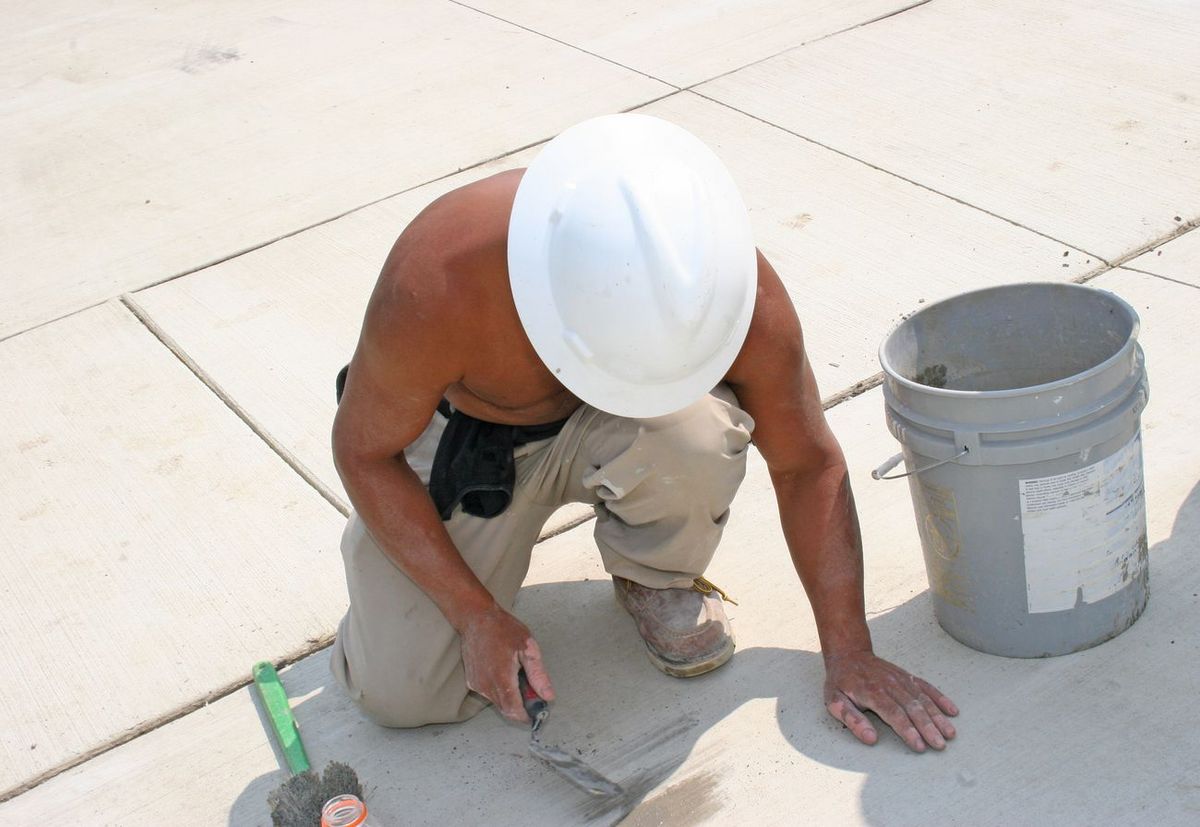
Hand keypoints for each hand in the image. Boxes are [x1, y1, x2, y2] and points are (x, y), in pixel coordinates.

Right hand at [458, 604, 554, 722]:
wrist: (476, 619)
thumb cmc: (503, 629)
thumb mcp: (528, 647)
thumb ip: (538, 675)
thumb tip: (548, 696)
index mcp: (502, 677)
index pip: (514, 710)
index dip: (527, 715)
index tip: (537, 712)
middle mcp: (486, 685)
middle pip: (506, 709)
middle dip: (521, 708)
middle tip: (532, 694)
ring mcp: (477, 684)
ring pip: (497, 703)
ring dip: (510, 699)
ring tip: (518, 677)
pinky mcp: (471, 681)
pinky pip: (489, 694)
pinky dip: (500, 691)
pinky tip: (505, 673)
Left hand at [823, 651, 957, 751]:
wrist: (849, 654)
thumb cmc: (841, 682)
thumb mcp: (834, 701)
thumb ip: (851, 719)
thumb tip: (870, 738)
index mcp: (871, 691)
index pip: (893, 713)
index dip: (907, 730)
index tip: (920, 746)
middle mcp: (890, 684)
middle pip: (912, 708)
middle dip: (928, 727)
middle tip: (940, 745)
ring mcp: (900, 679)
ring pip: (923, 699)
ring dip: (937, 717)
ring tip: (950, 733)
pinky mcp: (907, 676)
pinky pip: (926, 687)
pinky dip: (940, 698)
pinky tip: (952, 711)